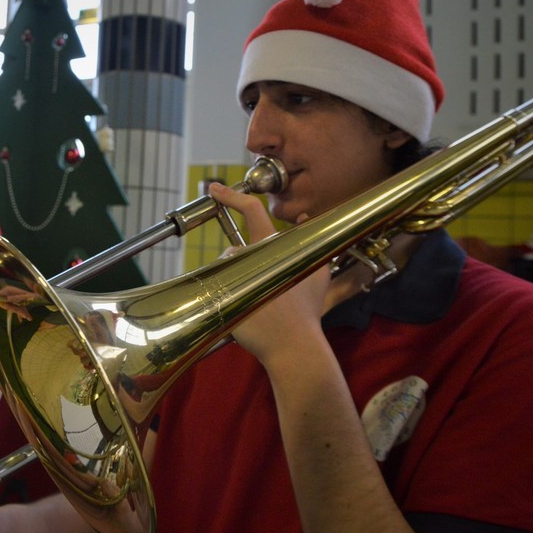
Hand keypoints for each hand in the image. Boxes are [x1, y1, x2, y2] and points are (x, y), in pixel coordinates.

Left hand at [207, 181, 329, 364]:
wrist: (294, 345)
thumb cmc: (306, 311)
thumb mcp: (317, 273)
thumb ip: (313, 243)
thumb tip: (306, 218)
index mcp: (274, 247)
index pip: (252, 212)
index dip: (232, 196)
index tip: (215, 187)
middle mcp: (252, 257)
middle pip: (236, 249)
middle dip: (245, 267)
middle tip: (263, 292)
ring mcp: (235, 276)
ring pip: (228, 268)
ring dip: (237, 281)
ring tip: (259, 306)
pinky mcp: (222, 296)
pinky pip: (219, 287)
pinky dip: (229, 295)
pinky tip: (247, 311)